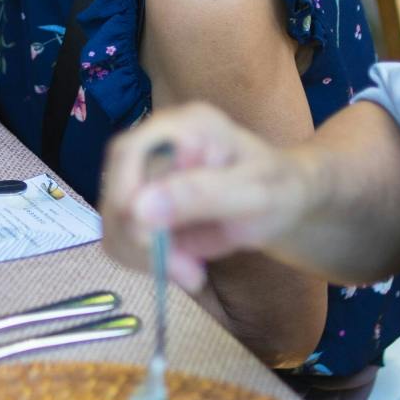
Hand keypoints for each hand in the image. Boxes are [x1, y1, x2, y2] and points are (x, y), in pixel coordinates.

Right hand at [100, 103, 316, 291]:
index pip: (127, 154)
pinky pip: (122, 238)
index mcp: (182, 126)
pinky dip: (145, 262)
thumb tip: (138, 208)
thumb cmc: (279, 187)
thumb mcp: (254, 192)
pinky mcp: (144, 207)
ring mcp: (145, 177)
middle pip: (115, 191)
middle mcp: (154, 145)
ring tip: (193, 273)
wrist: (285, 199)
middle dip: (141, 240)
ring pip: (114, 221)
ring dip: (144, 257)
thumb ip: (202, 195)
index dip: (127, 197)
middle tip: (187, 273)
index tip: (153, 240)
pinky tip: (182, 267)